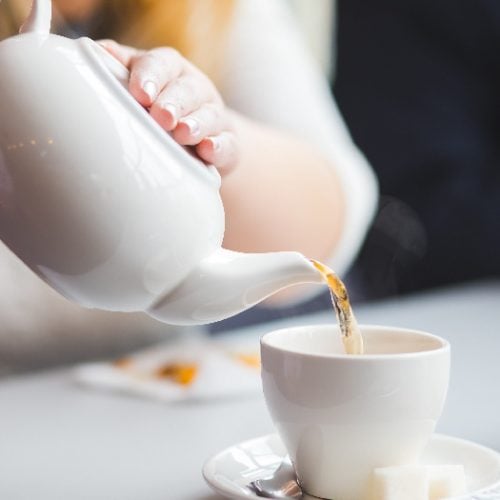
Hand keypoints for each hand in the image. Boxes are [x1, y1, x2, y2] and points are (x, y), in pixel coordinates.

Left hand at [98, 40, 237, 174]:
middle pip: (188, 89)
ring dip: (197, 124)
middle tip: (162, 117)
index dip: (151, 77)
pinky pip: (227, 143)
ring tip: (183, 134)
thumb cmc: (160, 108)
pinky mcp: (228, 143)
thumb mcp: (142, 86)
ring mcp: (215, 116)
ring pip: (210, 116)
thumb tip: (96, 52)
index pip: (162, 64)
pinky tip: (208, 150)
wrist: (200, 138)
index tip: (140, 94)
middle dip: (175, 102)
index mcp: (171, 70)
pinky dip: (219, 147)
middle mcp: (196, 89)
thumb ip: (122, 69)